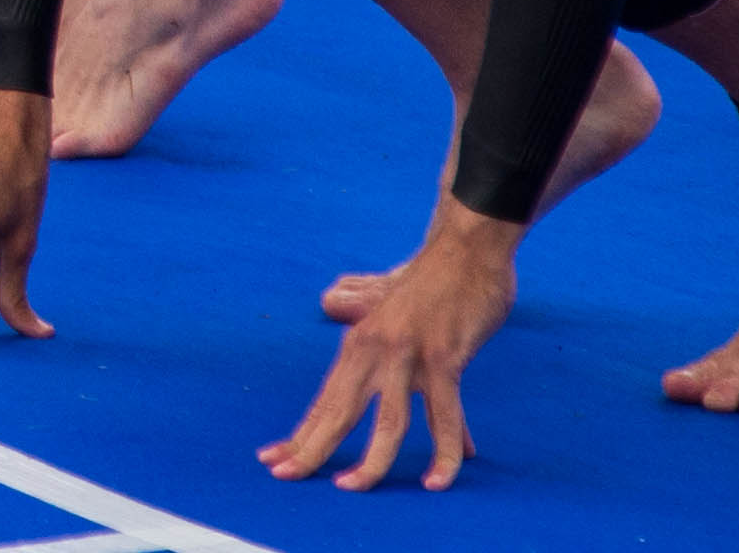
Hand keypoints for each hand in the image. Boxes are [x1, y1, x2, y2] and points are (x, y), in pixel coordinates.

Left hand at [265, 207, 517, 490]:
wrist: (465, 250)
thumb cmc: (433, 288)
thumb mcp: (398, 319)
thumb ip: (396, 353)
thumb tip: (367, 343)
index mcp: (358, 346)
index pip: (324, 401)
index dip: (301, 434)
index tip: (274, 461)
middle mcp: (374, 351)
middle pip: (337, 411)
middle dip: (311, 448)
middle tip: (286, 476)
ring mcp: (408, 356)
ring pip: (386, 422)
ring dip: (371, 461)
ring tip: (353, 489)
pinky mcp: (444, 358)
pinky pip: (444, 416)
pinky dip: (444, 452)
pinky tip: (438, 480)